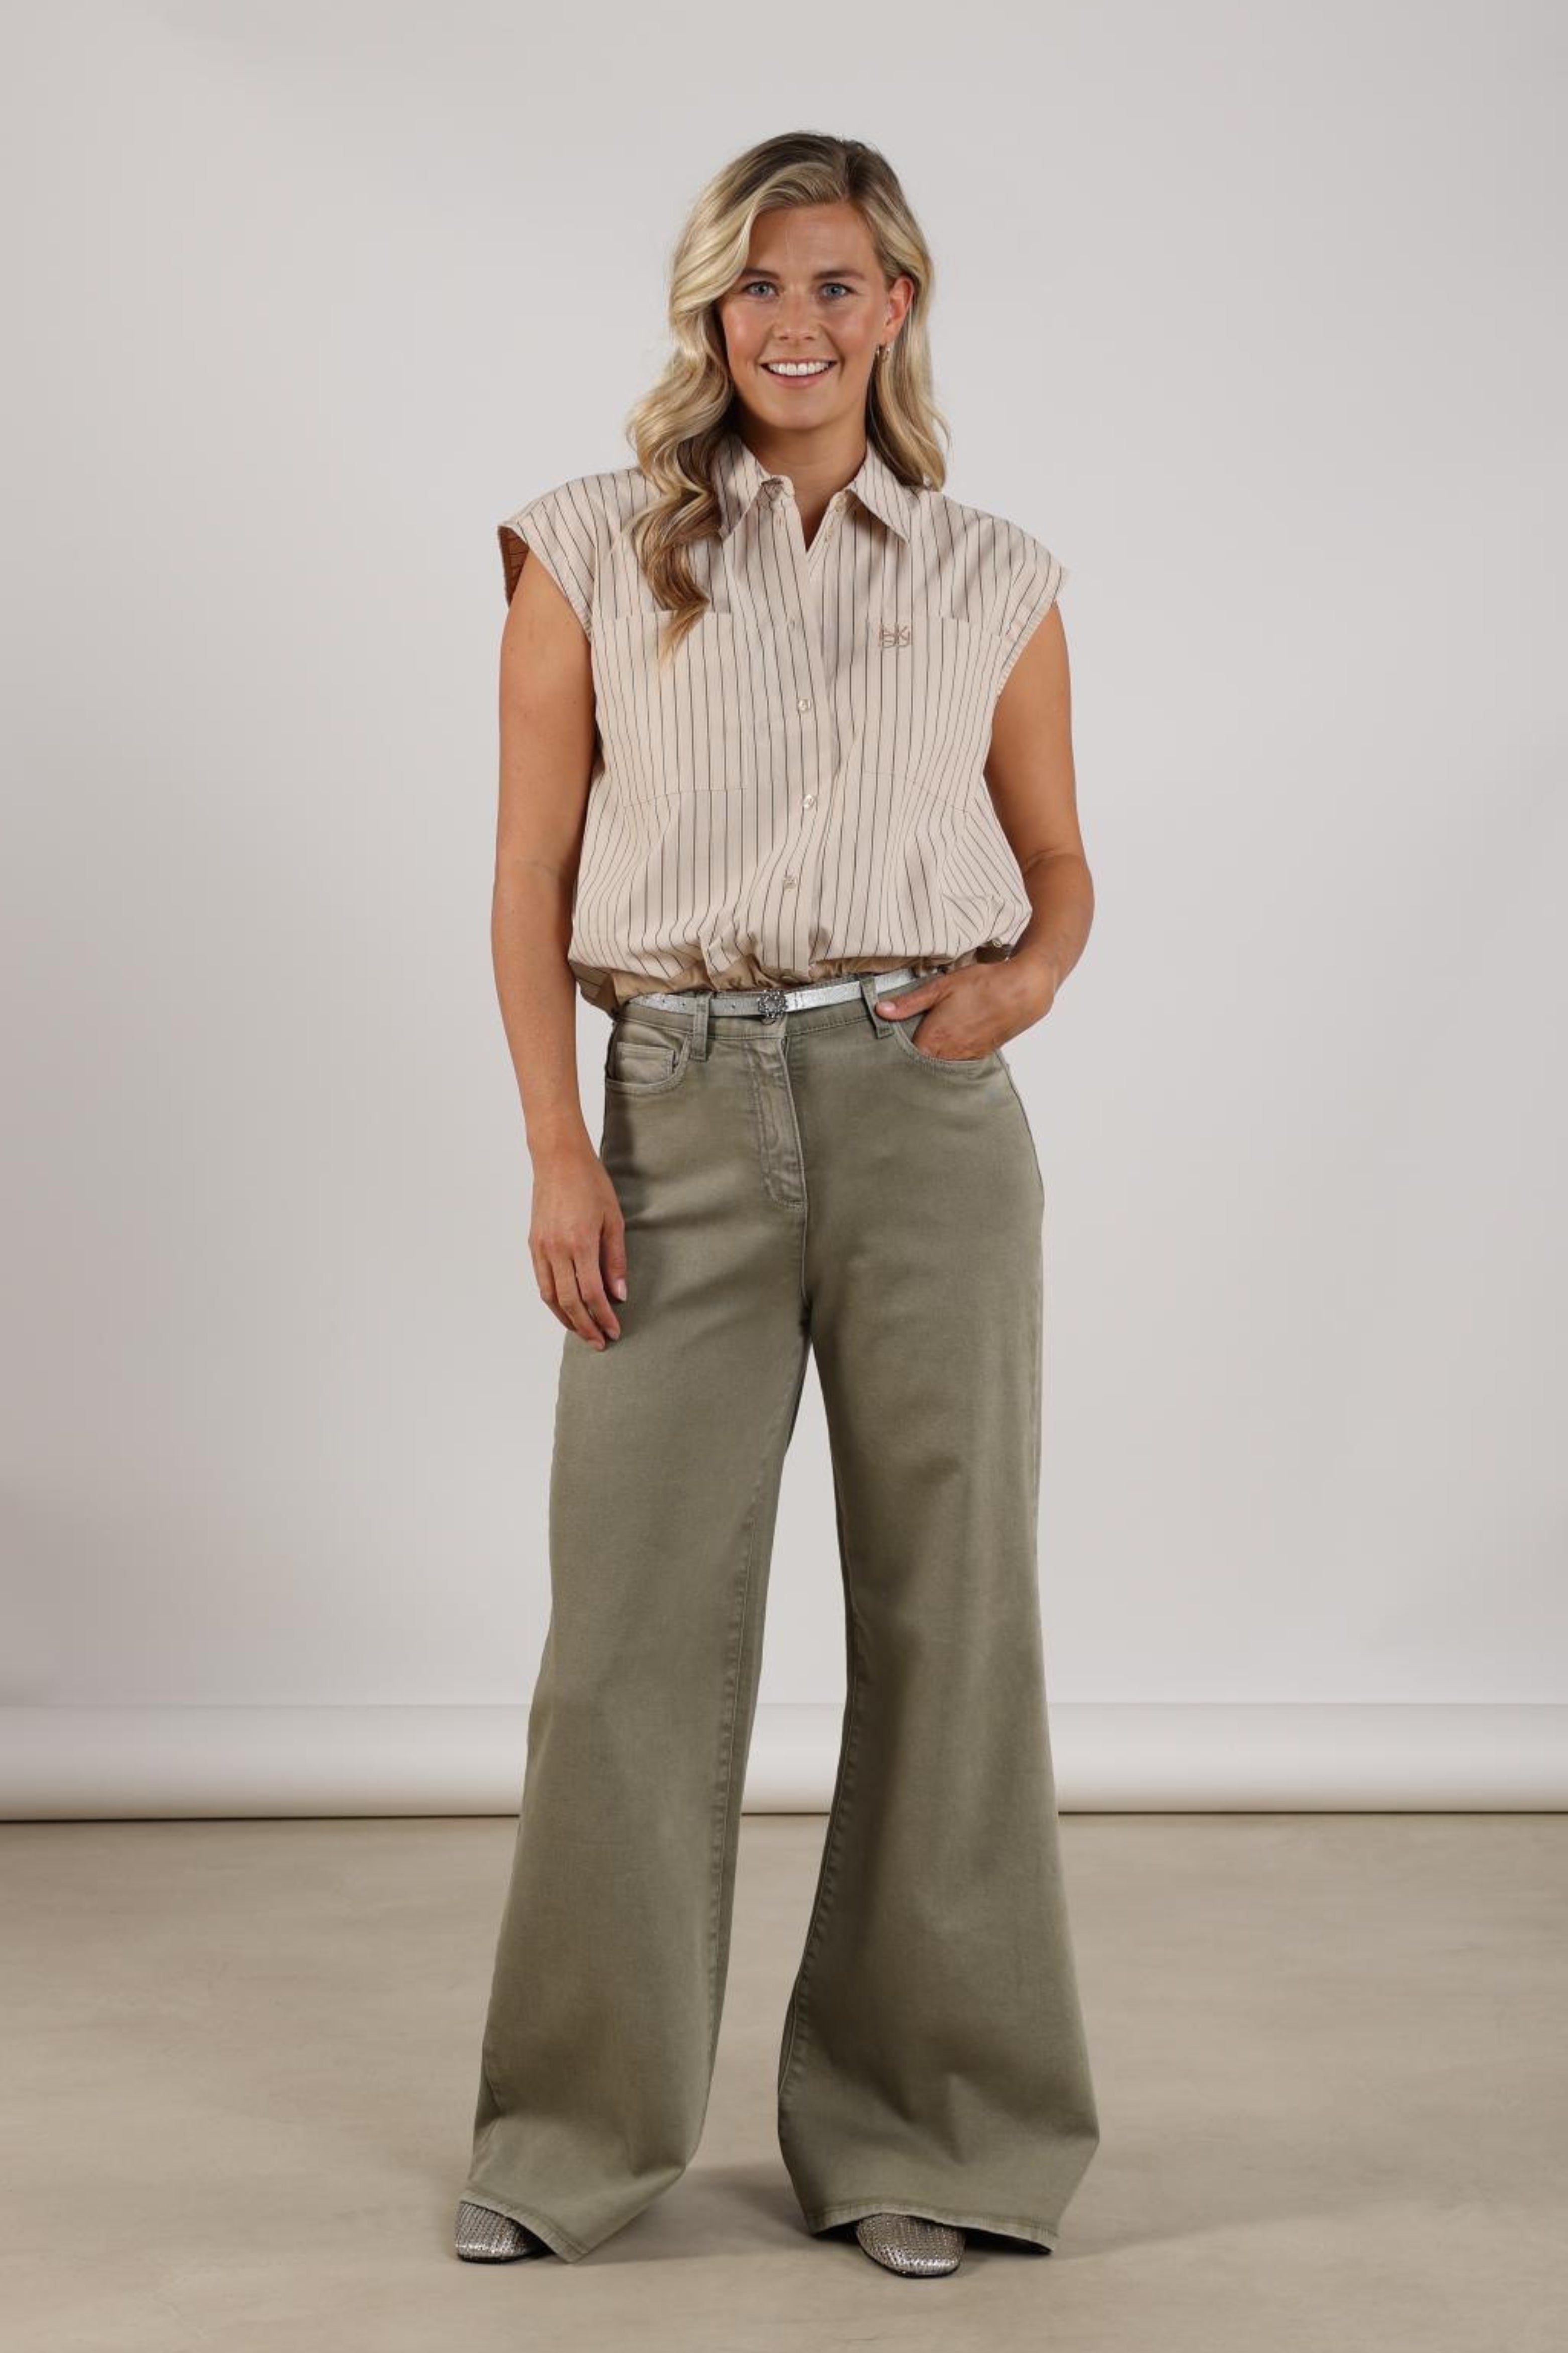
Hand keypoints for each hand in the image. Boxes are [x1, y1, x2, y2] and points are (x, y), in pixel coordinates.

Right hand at [529, 1140, 627, 1347]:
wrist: (558, 1160)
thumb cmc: (591, 1184)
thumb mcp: (614, 1220)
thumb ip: (615, 1259)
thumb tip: (618, 1294)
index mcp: (580, 1243)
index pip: (591, 1294)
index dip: (603, 1317)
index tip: (614, 1331)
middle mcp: (556, 1249)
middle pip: (569, 1302)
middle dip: (585, 1326)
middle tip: (600, 1341)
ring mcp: (541, 1248)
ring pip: (550, 1296)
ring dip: (566, 1319)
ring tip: (583, 1331)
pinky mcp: (533, 1244)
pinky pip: (541, 1281)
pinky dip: (553, 1300)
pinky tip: (565, 1308)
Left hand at [874, 956, 1054, 1058]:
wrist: (1023, 991)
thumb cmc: (982, 985)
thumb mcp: (941, 987)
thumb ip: (909, 1003)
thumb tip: (881, 1010)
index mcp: (934, 1039)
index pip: (905, 1059)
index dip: (894, 1054)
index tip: (886, 1048)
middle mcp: (949, 1054)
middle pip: (922, 1065)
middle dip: (912, 1058)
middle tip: (903, 1046)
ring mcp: (966, 1056)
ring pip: (941, 1064)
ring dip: (932, 1057)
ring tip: (926, 1042)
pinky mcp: (980, 1055)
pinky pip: (958, 1060)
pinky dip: (950, 1055)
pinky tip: (949, 1041)